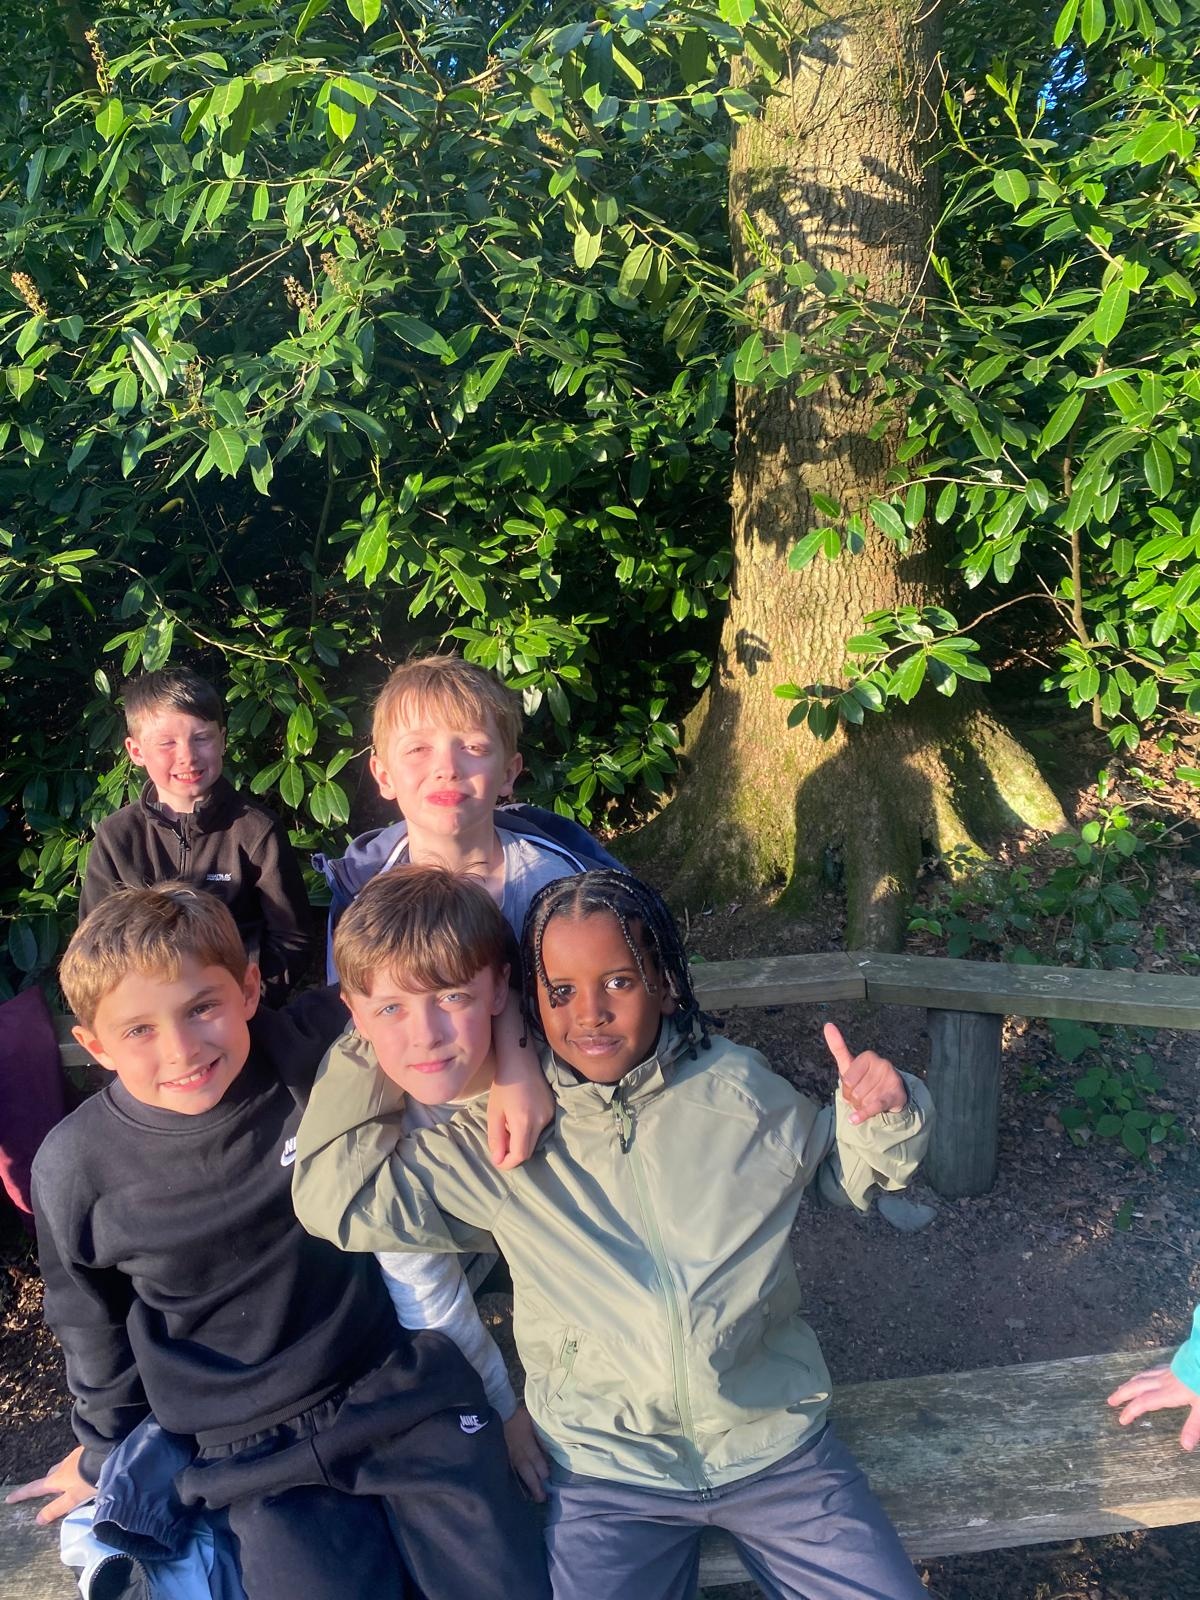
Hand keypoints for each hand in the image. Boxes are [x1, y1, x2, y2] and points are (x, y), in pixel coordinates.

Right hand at [5, 1445, 93, 1523]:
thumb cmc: (89, 1479)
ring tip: (70, 1483)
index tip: (9, 1499)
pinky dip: (76, 1468)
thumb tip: (38, 1519)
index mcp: (56, 1479)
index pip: (35, 1489)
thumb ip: (56, 1509)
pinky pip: (77, 1461)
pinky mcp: (87, 1450)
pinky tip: (86, 1471)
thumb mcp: (73, 1499)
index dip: (22, 1495)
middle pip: (50, 1476)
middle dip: (47, 1484)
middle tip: (48, 1491)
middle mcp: (63, 1465)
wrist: (109, 1453)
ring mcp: (75, 1456)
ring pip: (64, 1467)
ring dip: (63, 1475)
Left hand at [488, 993, 553, 1170]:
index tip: (498, 1161)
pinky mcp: (552, 1108)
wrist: (521, 1058)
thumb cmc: (503, 1083)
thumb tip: (498, 1160)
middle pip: (529, 1150)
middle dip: (513, 1153)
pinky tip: (519, 1115)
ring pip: (535, 1139)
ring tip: (508, 1125)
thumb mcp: (494, 1111)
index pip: (520, 1155)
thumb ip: (496, 1137)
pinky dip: (528, 1129)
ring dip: (521, 1140)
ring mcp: (549, 1114)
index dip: (508, 1163)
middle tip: (500, 1146)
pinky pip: (540, 1128)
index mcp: (524, 1121)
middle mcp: (541, 1120)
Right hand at [503, 1404, 549, 1501]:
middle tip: (542, 1499)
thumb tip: (549, 1451)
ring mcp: (508, 1457)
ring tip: (530, 1499)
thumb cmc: (519, 1416)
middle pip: (527, 1471)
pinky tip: (513, 1491)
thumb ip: (541, 1437)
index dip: (542, 1470)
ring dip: (524, 1487)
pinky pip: (507, 1471)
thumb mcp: (534, 1422)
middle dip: (535, 1485)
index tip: (548, 1478)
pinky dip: (511, 1481)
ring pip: (517, 1474)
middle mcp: (518, 1453)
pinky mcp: (501, 1457)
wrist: (499, 1411)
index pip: (536, 1460)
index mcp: (527, 1443)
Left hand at [824, 1023, 907, 1125]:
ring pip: (864, 1101)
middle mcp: (881, 1064)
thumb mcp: (850, 1065)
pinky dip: (862, 1115)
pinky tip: (854, 1119)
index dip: (846, 1090)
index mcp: (868, 1056)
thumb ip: (838, 1046)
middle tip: (862, 1096)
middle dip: (854, 1099)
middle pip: (854, 1092)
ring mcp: (890, 1079)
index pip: (846, 1080)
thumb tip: (828, 1025)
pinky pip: (874, 1106)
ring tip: (869, 1100)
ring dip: (862, 1106)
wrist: (891, 1093)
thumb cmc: (865, 1078)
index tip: (853, 1087)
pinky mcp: (895, 1094)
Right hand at [1108, 1364, 1199, 1449]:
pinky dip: (1144, 1374)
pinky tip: (1145, 1374)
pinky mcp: (1173, 1366)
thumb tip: (1185, 1446)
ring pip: (1143, 1376)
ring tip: (1121, 1388)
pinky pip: (1152, 1370)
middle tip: (1110, 1401)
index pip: (1144, 1403)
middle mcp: (1163, 1382)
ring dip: (1130, 1384)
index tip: (1121, 1420)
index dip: (1131, 1411)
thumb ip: (1193, 1426)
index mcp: (1168, 1393)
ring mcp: (1167, 1372)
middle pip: (1137, 1387)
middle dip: (1122, 1394)